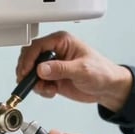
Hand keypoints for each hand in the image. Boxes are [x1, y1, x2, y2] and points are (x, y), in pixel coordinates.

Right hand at [16, 31, 131, 111]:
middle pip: (30, 57)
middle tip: (29, 82)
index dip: (28, 58)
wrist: (108, 89)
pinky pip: (38, 83)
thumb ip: (61, 69)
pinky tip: (51, 92)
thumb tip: (42, 68)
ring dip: (35, 83)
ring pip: (32, 72)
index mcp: (62, 42)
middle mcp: (55, 52)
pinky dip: (41, 89)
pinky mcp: (53, 78)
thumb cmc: (102, 72)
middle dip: (28, 71)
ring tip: (47, 89)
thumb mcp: (82, 69)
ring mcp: (53, 66)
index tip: (26, 71)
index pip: (37, 46)